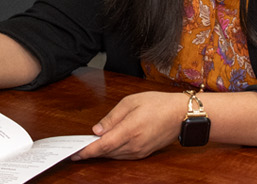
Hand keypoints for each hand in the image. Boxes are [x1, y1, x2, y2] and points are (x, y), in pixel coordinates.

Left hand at [71, 91, 185, 159]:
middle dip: (91, 151)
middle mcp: (135, 144)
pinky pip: (123, 155)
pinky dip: (113, 152)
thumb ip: (112, 117)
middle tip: (77, 148)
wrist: (181, 114)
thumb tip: (97, 130)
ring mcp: (140, 151)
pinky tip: (107, 146)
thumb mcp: (131, 102)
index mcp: (130, 130)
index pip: (103, 145)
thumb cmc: (159, 104)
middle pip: (106, 152)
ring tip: (88, 146)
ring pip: (114, 155)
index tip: (74, 153)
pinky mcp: (144, 153)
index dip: (87, 151)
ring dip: (101, 152)